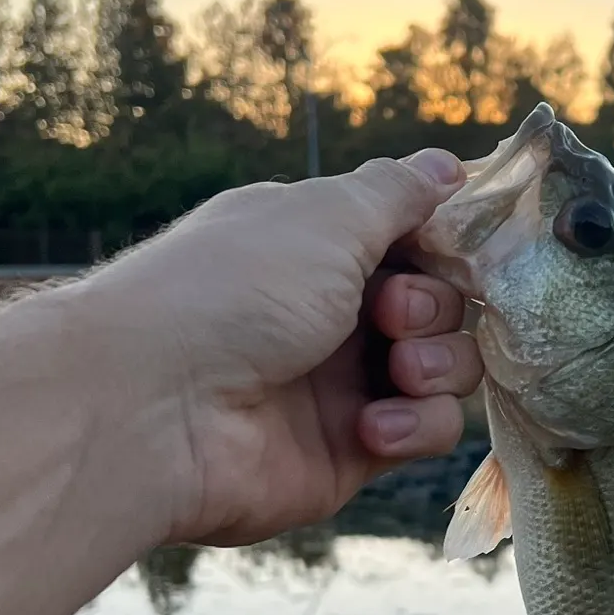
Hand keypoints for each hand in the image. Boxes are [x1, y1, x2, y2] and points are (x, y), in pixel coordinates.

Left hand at [61, 148, 481, 547]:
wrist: (152, 409)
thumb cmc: (234, 289)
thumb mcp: (324, 215)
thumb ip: (398, 192)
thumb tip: (449, 164)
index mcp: (319, 247)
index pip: (413, 238)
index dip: (445, 243)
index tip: (461, 248)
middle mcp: (333, 311)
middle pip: (439, 303)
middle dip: (433, 305)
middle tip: (392, 313)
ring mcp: (344, 383)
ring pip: (445, 367)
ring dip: (438, 364)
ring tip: (398, 369)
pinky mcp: (351, 450)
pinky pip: (424, 431)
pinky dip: (415, 424)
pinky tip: (372, 426)